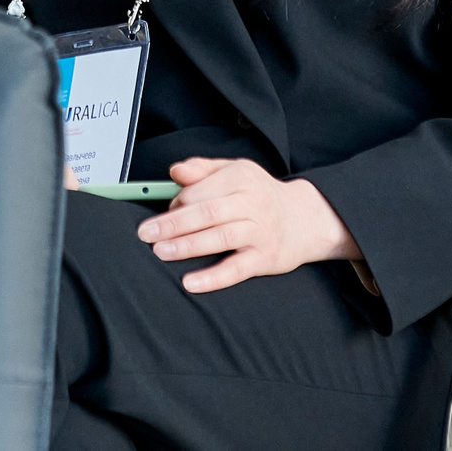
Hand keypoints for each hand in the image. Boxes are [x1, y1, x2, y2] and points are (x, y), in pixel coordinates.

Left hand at [134, 157, 358, 293]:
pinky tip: (190, 282)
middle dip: (173, 224)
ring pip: (219, 238)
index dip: (177, 203)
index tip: (161, 213)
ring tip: (160, 252)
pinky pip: (236, 269)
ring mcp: (260, 232)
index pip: (201, 190)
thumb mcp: (235, 172)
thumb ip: (202, 169)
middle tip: (146, 233)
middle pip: (207, 212)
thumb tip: (175, 171)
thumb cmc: (260, 195)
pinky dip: (212, 277)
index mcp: (241, 177)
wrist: (305, 220)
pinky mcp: (265, 258)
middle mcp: (252, 202)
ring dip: (187, 246)